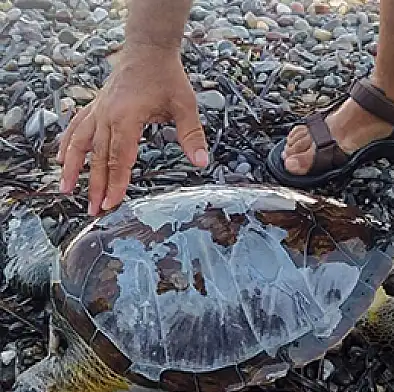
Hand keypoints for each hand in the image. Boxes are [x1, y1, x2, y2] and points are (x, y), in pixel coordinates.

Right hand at [57, 46, 209, 215]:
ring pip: (80, 143)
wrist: (147, 49)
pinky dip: (67, 143)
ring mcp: (99, 110)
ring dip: (72, 167)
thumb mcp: (185, 105)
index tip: (112, 202)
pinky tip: (61, 158)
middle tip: (94, 210)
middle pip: (98, 157)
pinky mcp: (96, 106)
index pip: (120, 157)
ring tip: (66, 189)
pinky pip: (76, 127)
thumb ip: (192, 135)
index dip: (116, 182)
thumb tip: (202, 161)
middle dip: (96, 185)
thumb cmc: (167, 76)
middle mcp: (107, 115)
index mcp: (127, 117)